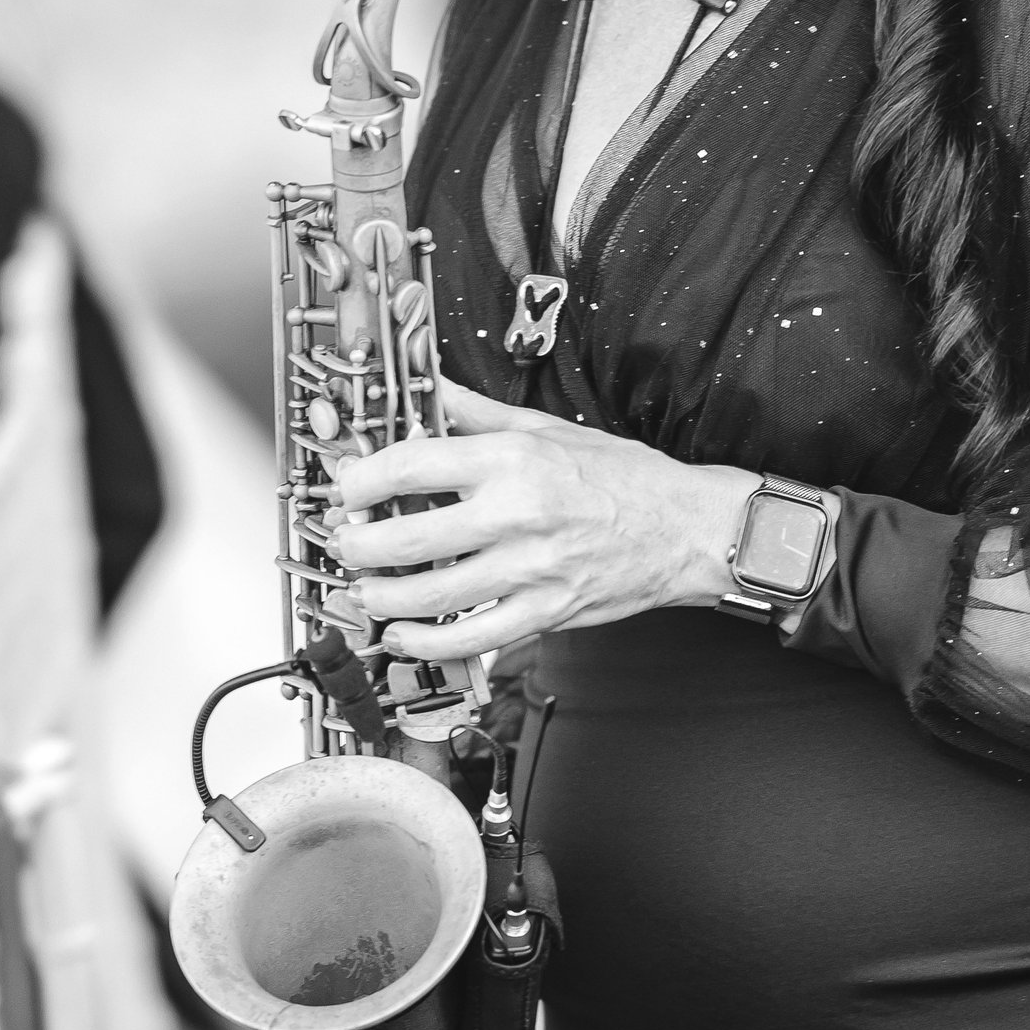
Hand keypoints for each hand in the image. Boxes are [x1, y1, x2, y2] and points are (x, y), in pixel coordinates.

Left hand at [325, 382, 754, 658]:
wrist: (684, 527)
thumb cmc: (620, 476)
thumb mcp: (544, 428)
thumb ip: (475, 412)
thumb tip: (425, 386)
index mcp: (512, 459)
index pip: (412, 465)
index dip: (362, 481)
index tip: (346, 488)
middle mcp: (518, 513)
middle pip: (408, 537)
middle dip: (358, 546)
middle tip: (345, 543)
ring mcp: (532, 569)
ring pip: (431, 595)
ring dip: (380, 597)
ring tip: (363, 589)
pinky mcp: (546, 611)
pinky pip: (472, 638)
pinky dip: (425, 643)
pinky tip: (401, 635)